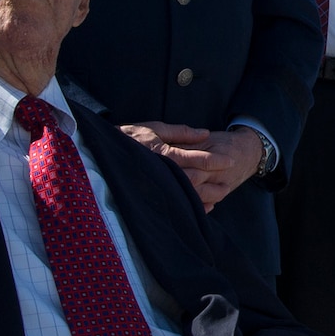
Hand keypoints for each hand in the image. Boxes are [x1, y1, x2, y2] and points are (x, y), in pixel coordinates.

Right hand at [118, 123, 261, 207]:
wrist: (104, 154)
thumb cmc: (130, 138)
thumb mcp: (154, 128)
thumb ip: (180, 132)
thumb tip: (204, 133)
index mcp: (163, 153)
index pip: (195, 157)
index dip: (214, 160)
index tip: (230, 160)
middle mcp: (161, 171)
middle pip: (195, 178)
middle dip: (215, 180)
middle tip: (230, 181)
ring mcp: (157, 185)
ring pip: (187, 193)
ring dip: (207, 195)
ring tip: (222, 193)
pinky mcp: (152, 195)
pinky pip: (176, 204)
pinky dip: (192, 206)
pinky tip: (204, 206)